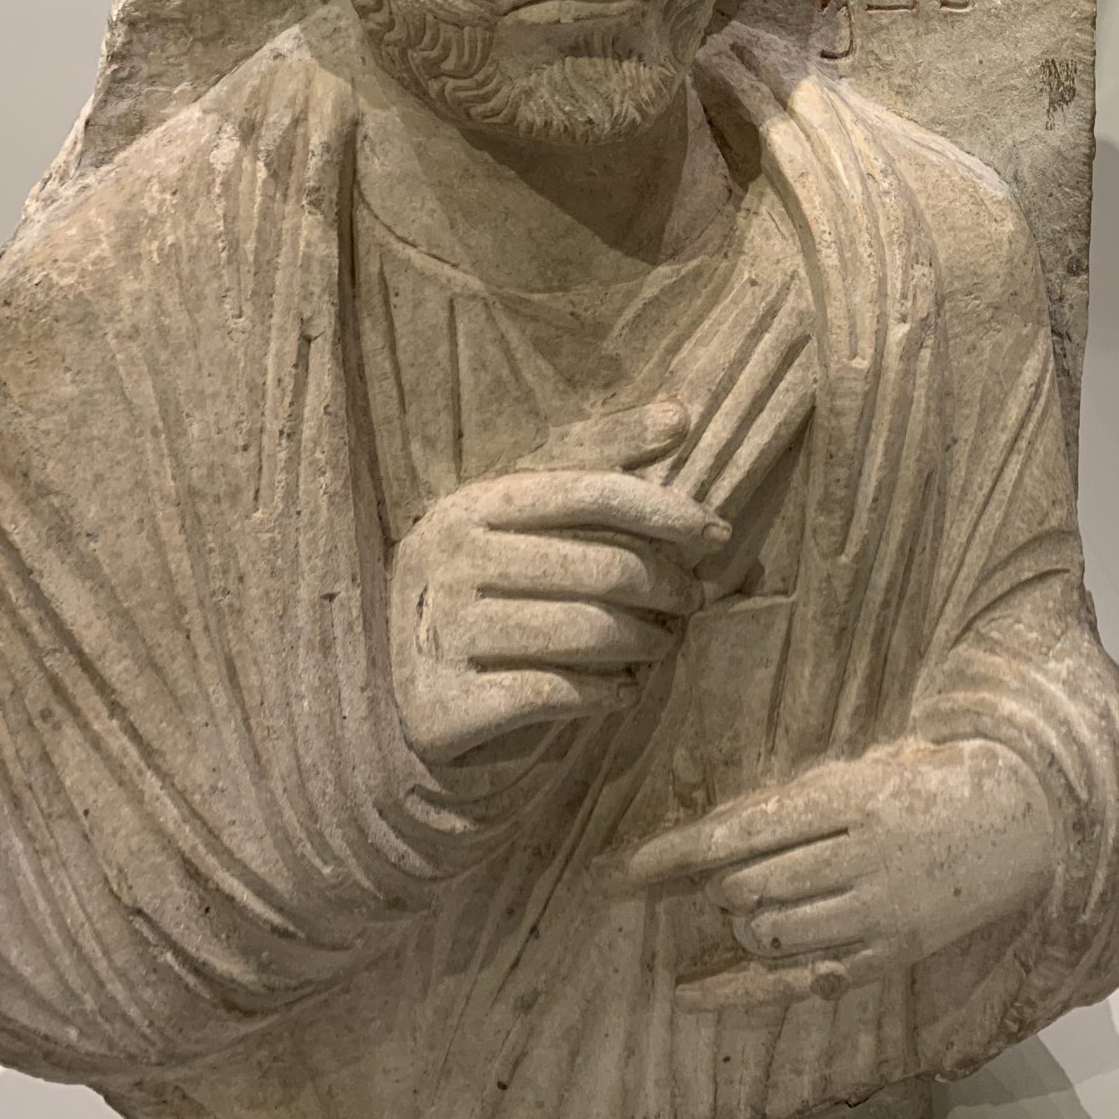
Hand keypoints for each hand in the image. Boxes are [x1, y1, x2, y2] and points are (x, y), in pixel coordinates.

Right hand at [389, 401, 727, 764]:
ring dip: (646, 642)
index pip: (592, 490)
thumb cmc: (487, 591)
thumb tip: (680, 414)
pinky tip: (625, 690)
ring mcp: (439, 632)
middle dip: (667, 587)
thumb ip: (599, 463)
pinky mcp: (441, 705)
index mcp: (471, 504)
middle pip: (602, 566)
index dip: (667, 510)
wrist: (401, 700)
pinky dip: (609, 694)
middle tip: (692, 603)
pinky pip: (557, 694)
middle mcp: (448, 559)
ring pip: (587, 631)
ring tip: (664, 644)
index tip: (718, 534)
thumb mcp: (526, 520)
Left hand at [618, 739, 1058, 1011]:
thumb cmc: (927, 783)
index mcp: (850, 798)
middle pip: (746, 888)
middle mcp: (859, 858)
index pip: (740, 834)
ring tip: (746, 908)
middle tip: (719, 881)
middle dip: (715, 888)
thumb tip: (712, 837)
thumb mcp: (862, 768)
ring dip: (737, 923)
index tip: (620, 875)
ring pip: (766, 935)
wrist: (1019, 821)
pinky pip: (798, 984)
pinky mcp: (887, 955)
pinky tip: (692, 996)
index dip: (674, 856)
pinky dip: (737, 991)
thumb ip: (793, 802)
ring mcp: (875, 913)